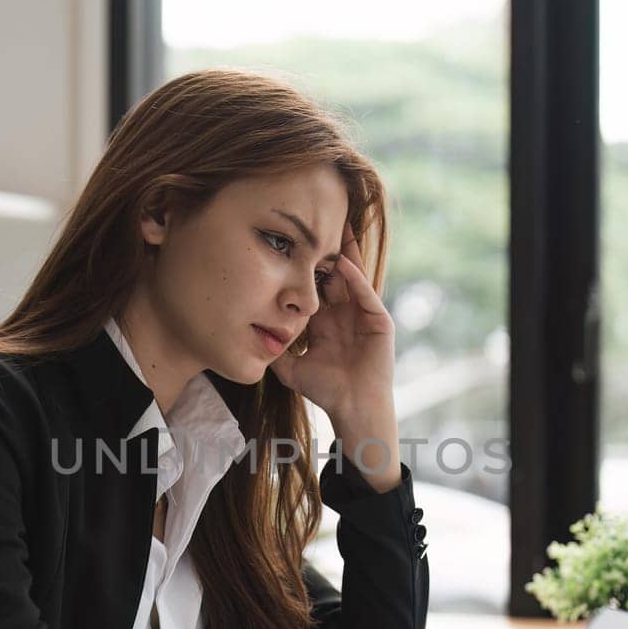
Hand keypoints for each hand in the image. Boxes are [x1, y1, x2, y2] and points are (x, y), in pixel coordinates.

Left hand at [267, 225, 395, 420]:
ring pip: (353, 276)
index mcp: (326, 320)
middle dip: (325, 249)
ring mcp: (364, 315)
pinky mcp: (379, 321)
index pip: (315, 285)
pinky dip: (356, 278)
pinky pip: (366, 294)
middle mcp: (345, 312)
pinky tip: (342, 263)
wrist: (352, 409)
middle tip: (314, 219)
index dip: (304, 265)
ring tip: (334, 225)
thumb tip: (248, 339)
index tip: (289, 242)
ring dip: (344, 252)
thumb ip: (274, 352)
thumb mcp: (291, 367)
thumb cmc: (325, 391)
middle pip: (335, 272)